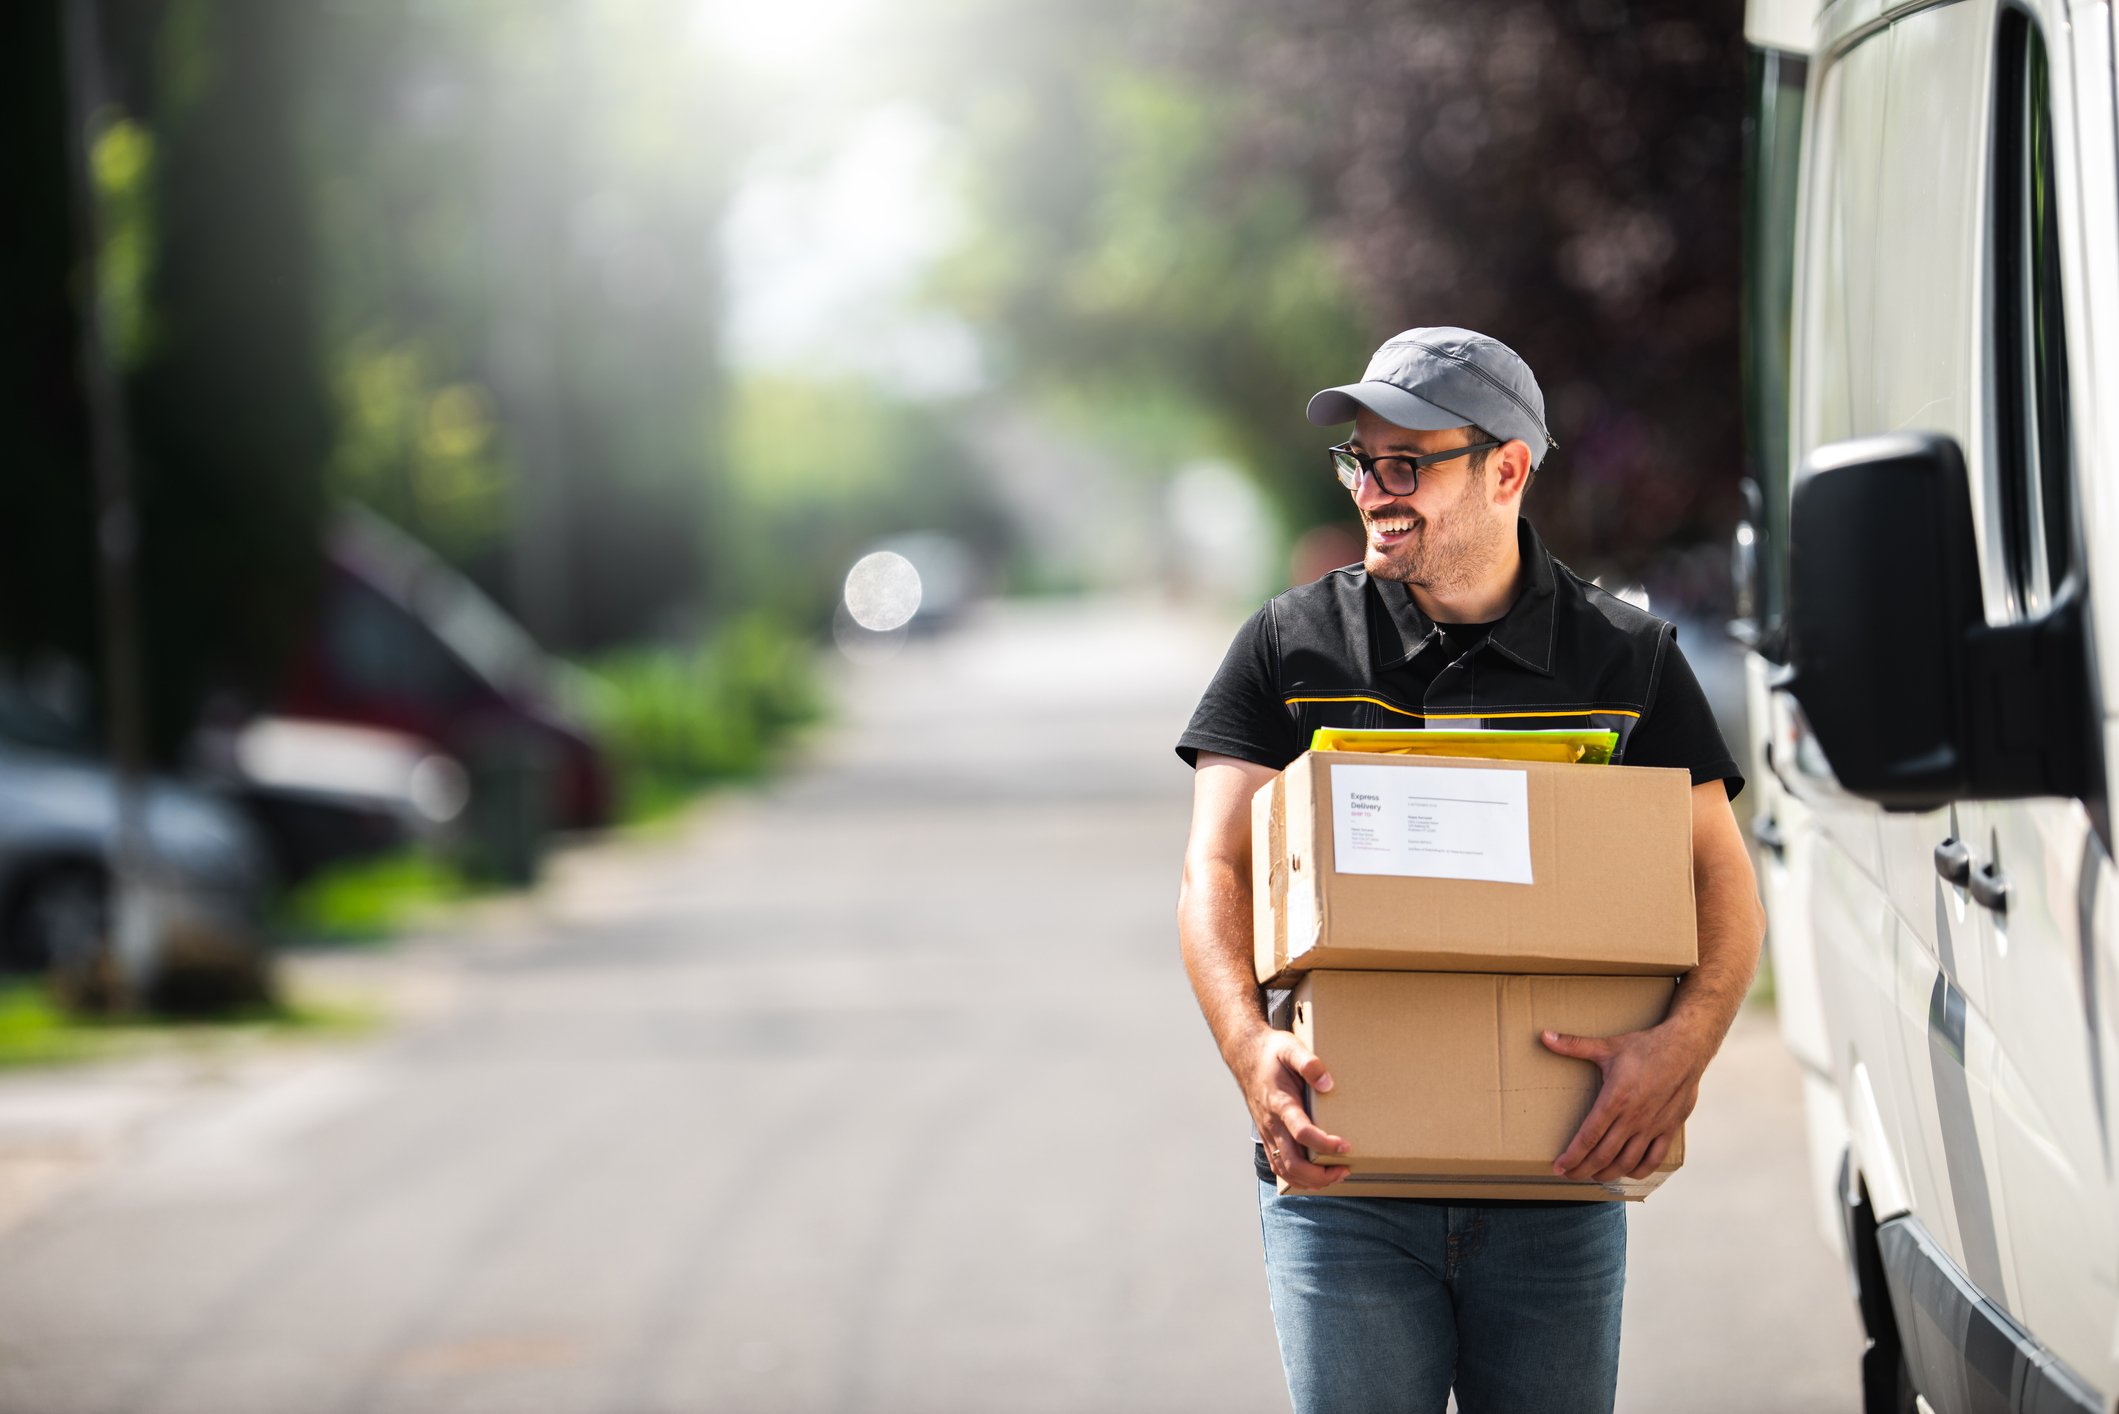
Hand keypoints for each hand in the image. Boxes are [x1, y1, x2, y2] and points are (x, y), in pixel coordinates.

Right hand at [1236, 1029, 1350, 1189]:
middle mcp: (1272, 1123)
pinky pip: (1279, 1166)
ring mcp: (1268, 1133)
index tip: (1346, 1146)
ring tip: (1336, 1175)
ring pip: (1285, 1170)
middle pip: (1292, 1162)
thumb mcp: (1290, 1048)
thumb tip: (1327, 1084)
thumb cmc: (1271, 1054)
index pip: (1301, 1132)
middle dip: (1320, 1175)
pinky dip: (1297, 1178)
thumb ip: (1309, 1063)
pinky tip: (1315, 1178)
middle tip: (1344, 1170)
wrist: (1245, 1056)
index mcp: (1280, 1103)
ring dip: (1311, 1180)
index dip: (1325, 1144)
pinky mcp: (1267, 1137)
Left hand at [1541, 1021, 1706, 1181]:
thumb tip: (1544, 1036)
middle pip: (1604, 1155)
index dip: (1572, 1156)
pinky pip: (1654, 1159)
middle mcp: (1633, 1118)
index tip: (1559, 1166)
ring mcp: (1652, 1126)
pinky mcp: (1669, 1128)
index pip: (1589, 1137)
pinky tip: (1627, 1171)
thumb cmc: (1646, 1047)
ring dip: (1608, 1174)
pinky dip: (1639, 1171)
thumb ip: (1573, 1045)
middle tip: (1569, 1175)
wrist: (1686, 1048)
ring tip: (1593, 1176)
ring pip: (1627, 1162)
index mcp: (1615, 1099)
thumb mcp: (1607, 1046)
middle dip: (1583, 1169)